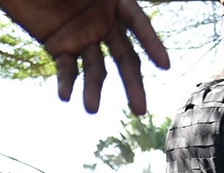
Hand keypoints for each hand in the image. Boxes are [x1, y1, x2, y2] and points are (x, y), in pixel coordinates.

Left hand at [0, 0, 169, 113]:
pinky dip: (66, 82)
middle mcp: (103, 23)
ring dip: (93, 89)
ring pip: (95, 69)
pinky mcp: (59, 47)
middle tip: (140, 110)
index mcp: (115, 1)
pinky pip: (66, 68)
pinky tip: (65, 96)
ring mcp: (82, 37)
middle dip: (132, 83)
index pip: (139, 24)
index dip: (152, 43)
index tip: (164, 65)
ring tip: (91, 109)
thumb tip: (114, 16)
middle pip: (124, 57)